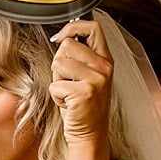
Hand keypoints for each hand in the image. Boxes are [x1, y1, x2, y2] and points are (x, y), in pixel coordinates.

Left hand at [49, 18, 113, 144]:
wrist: (90, 132)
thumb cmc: (83, 104)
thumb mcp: (88, 75)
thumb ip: (80, 57)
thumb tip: (62, 37)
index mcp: (106, 59)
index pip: (93, 27)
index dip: (72, 27)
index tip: (59, 37)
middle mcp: (105, 66)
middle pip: (67, 45)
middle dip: (58, 63)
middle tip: (68, 81)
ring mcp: (96, 79)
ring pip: (58, 64)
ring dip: (56, 80)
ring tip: (69, 92)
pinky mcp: (84, 92)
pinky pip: (55, 85)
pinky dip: (55, 96)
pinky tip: (68, 103)